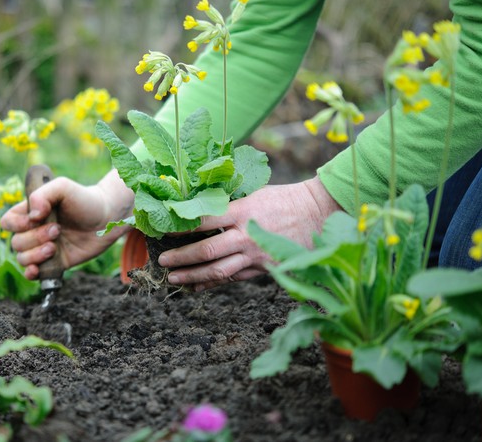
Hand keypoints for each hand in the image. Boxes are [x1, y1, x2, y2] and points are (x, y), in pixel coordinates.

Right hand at [0, 169, 134, 279]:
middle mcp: (34, 231)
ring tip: (54, 246)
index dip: (17, 224)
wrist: (107, 218)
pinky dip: (31, 273)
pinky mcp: (54, 262)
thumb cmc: (84, 199)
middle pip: (16, 243)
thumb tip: (32, 215)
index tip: (38, 218)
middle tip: (57, 230)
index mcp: (31, 212)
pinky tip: (37, 270)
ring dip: (35, 255)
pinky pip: (34, 273)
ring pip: (22, 259)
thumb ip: (43, 194)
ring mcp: (43, 247)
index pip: (8, 222)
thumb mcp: (63, 187)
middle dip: (35, 238)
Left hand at [157, 176, 342, 290]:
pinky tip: (197, 287)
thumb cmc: (284, 198)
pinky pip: (234, 278)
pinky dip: (213, 284)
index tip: (162, 230)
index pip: (203, 221)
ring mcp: (255, 255)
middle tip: (162, 262)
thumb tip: (200, 209)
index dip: (180, 227)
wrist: (318, 214)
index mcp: (242, 212)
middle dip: (181, 258)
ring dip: (193, 276)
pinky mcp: (264, 269)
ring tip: (174, 279)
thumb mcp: (254, 194)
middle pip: (206, 251)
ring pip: (218, 271)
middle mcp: (246, 236)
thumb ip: (229, 205)